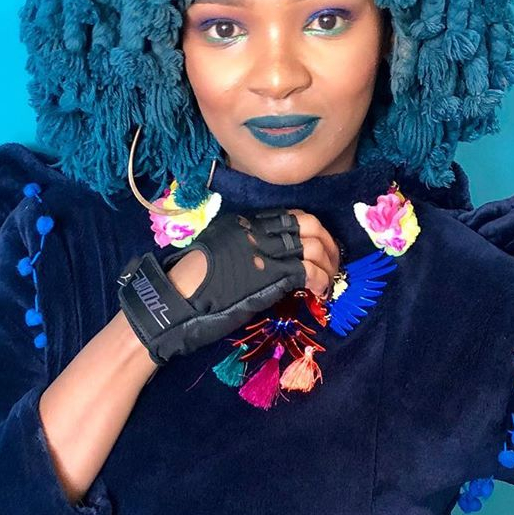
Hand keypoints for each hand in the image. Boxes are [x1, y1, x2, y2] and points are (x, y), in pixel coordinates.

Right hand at [167, 208, 340, 299]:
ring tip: (329, 281)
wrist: (180, 298)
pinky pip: (310, 271)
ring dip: (329, 265)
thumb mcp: (218, 250)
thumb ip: (242, 247)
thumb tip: (264, 259)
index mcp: (245, 222)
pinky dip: (321, 281)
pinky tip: (320, 293)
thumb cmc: (191, 282)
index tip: (318, 246)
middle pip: (309, 224)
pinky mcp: (272, 274)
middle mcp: (259, 230)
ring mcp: (267, 250)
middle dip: (328, 242)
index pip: (289, 216)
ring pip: (315, 246)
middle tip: (333, 261)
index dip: (310, 230)